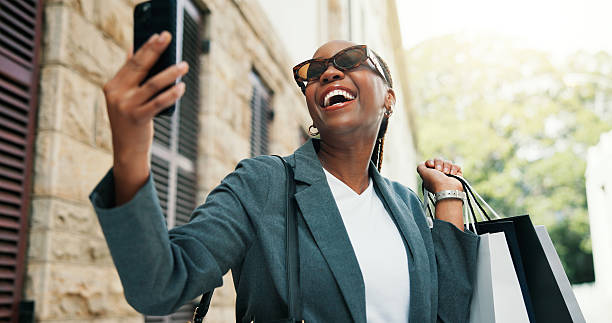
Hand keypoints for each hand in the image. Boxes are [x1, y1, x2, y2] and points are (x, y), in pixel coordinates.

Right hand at [103, 31, 188, 163]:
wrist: (127, 149)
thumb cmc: (131, 120)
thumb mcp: (124, 97)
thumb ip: (128, 76)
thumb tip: (133, 49)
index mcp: (112, 86)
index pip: (131, 62)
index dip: (146, 47)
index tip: (159, 35)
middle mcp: (116, 94)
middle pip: (140, 67)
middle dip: (155, 50)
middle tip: (169, 37)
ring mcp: (126, 106)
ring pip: (153, 84)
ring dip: (170, 73)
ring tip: (184, 65)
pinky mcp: (138, 118)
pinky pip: (159, 103)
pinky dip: (172, 94)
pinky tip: (181, 86)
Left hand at [417, 157, 463, 192]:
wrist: (448, 189)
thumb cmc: (435, 182)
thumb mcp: (423, 173)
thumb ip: (420, 166)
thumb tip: (423, 163)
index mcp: (430, 174)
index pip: (431, 161)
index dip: (431, 162)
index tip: (431, 165)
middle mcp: (439, 174)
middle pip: (439, 160)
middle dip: (439, 163)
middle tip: (439, 170)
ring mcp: (448, 174)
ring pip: (448, 162)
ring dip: (447, 167)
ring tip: (446, 173)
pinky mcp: (456, 175)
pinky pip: (456, 166)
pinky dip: (454, 169)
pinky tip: (452, 174)